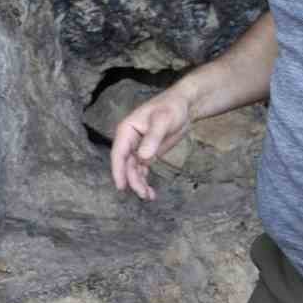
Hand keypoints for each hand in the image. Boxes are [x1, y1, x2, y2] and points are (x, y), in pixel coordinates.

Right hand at [109, 86, 193, 201]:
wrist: (184, 106)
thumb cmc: (171, 107)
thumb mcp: (163, 121)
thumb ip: (152, 138)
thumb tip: (143, 157)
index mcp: (127, 130)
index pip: (118, 153)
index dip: (118, 170)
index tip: (121, 186)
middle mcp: (129, 140)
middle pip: (126, 164)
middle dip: (133, 180)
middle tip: (143, 194)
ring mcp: (138, 147)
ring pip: (134, 169)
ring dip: (139, 183)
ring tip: (149, 196)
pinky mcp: (148, 153)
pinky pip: (142, 169)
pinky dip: (145, 180)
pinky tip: (151, 192)